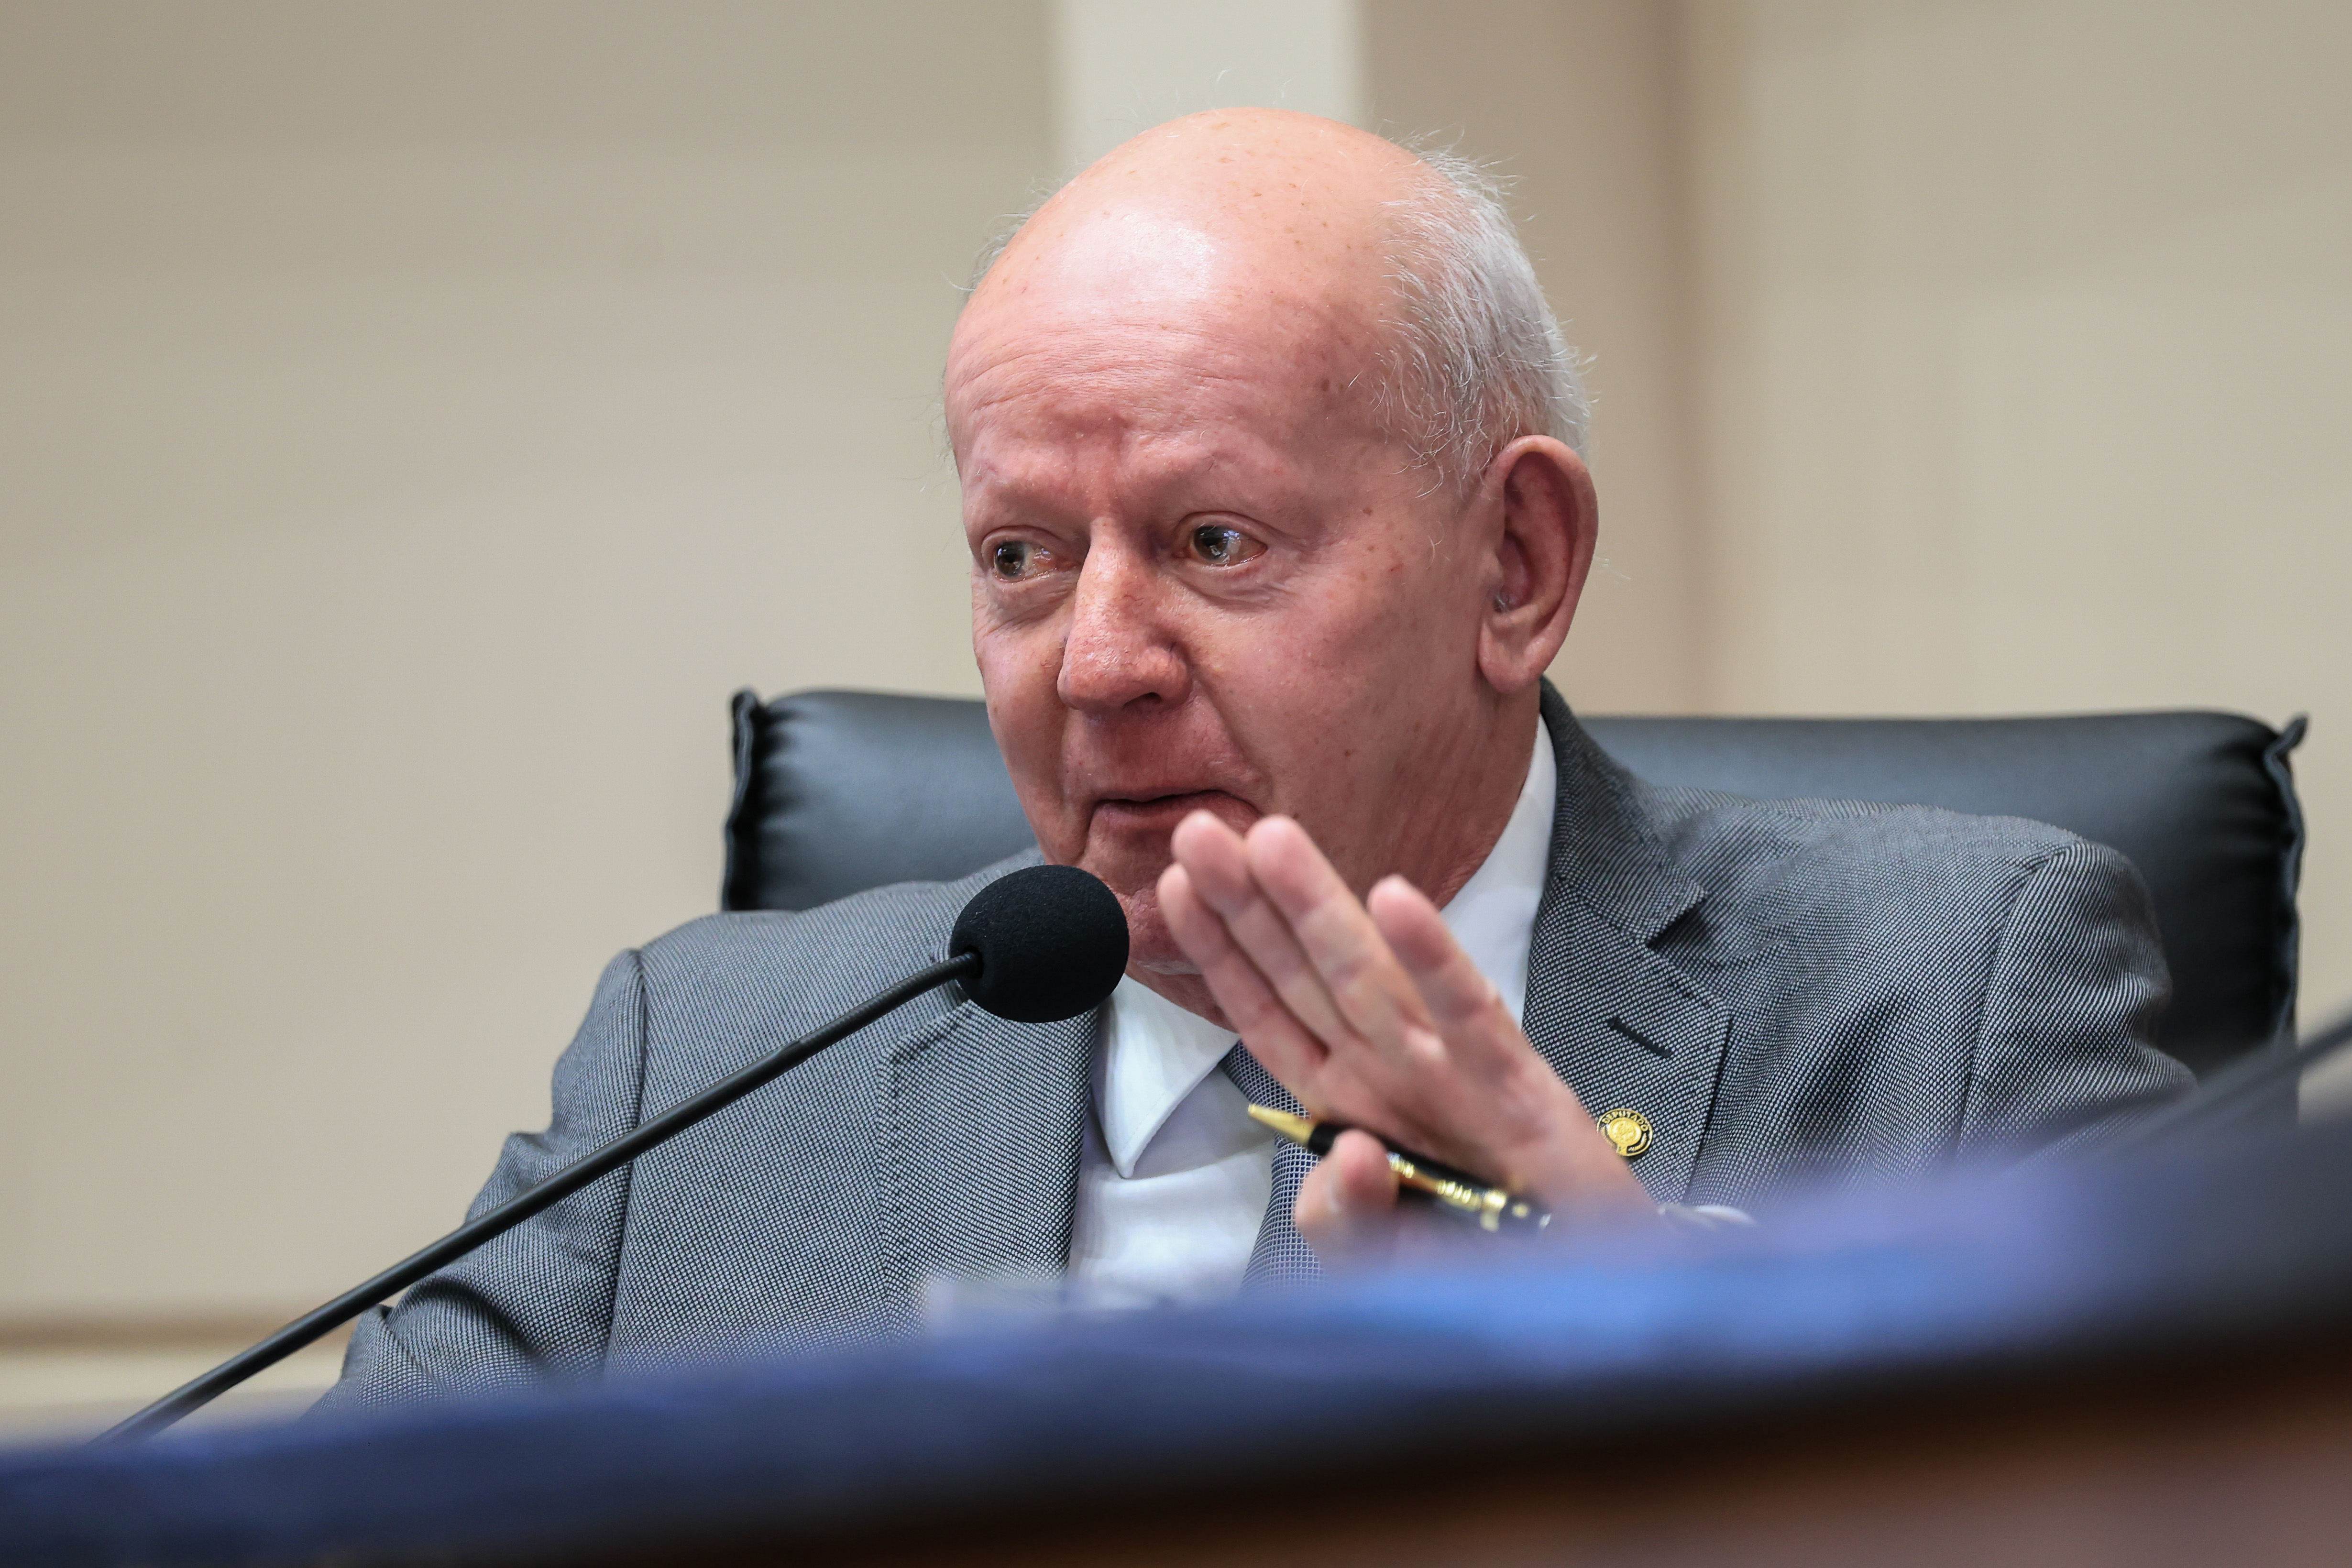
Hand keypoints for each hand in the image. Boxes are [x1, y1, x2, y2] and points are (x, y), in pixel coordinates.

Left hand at [1157, 811, 1653, 1264]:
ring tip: (1270, 840)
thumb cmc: (1481, 1264)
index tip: (1171, 889)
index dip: (1221, 952)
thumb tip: (1346, 1158)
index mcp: (1349, 1101)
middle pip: (1305, 976)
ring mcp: (1453, 1076)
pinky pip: (1468, 1015)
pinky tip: (1397, 901)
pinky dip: (1433, 958)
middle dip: (1250, 903)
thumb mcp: (1383, 1259)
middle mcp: (1391, 1075)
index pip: (1268, 1013)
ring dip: (1318, 907)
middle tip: (1197, 831)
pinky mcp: (1520, 1092)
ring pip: (1370, 978)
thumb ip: (1342, 1221)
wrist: (1579, 1292)